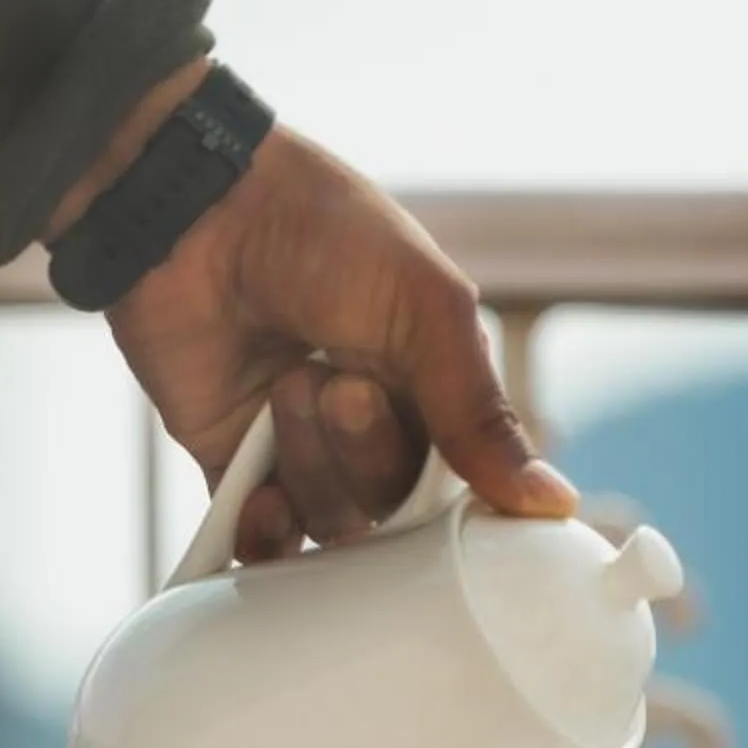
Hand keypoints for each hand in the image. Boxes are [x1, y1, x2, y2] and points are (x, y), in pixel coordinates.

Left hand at [52, 60, 575, 560]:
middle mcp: (375, 423)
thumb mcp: (426, 308)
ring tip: (284, 384)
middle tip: (338, 384)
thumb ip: (481, 413)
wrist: (194, 208)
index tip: (442, 472)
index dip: (458, 487)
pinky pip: (262, 539)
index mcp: (436, 385)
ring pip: (332, 522)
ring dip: (311, 462)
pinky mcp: (234, 462)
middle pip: (395, 508)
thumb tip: (553, 503)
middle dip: (366, 451)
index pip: (468, 479)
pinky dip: (264, 532)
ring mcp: (303, 446)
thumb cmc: (319, 230)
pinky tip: (261, 499)